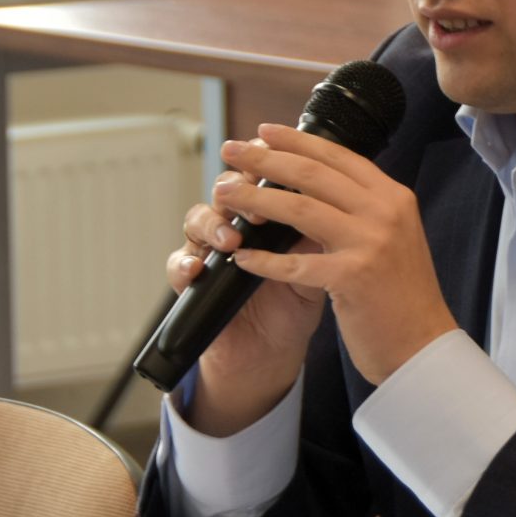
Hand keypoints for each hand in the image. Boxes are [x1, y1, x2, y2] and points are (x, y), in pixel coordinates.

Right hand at [168, 162, 333, 434]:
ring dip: (213, 224)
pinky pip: (178, 266)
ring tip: (230, 239)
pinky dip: (185, 264)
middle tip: (257, 205)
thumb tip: (338, 200)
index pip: (263, 175)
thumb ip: (320, 232)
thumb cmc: (295, 301)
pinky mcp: (192, 282)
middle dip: (240, 189)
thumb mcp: (317, 264)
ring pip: (198, 219)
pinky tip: (197, 269)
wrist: (274, 350)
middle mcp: (236, 224)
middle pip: (227, 188)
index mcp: (269, 213)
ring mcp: (211, 250)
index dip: (269, 166)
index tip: (285, 171)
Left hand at [207, 124, 457, 386]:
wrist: (425, 345)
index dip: (297, 140)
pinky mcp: (353, 277)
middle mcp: (386, 212)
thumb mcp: (392, 238)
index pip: (339, 156)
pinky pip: (294, 263)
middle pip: (312, 174)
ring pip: (298, 208)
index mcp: (394, 198)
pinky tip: (241, 258)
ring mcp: (371, 243)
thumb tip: (316, 185)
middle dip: (264, 159)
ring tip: (223, 195)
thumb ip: (363, 210)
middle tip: (231, 151)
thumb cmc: (402, 296)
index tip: (263, 132)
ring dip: (253, 200)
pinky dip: (263, 260)